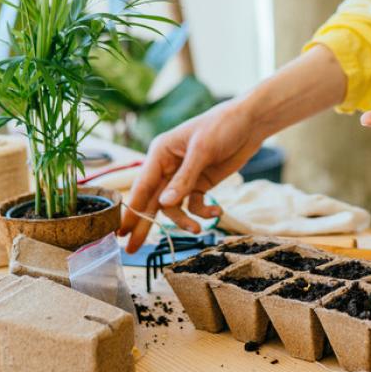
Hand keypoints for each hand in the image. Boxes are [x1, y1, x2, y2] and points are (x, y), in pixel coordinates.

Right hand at [117, 100, 263, 251]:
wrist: (251, 122)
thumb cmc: (222, 126)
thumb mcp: (202, 151)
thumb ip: (184, 179)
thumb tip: (164, 204)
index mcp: (160, 153)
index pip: (142, 186)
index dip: (131, 210)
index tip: (120, 232)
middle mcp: (168, 166)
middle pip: (153, 200)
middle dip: (145, 224)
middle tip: (132, 249)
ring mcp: (184, 176)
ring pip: (174, 206)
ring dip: (183, 220)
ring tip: (197, 229)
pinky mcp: (201, 183)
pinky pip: (195, 204)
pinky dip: (203, 212)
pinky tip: (217, 212)